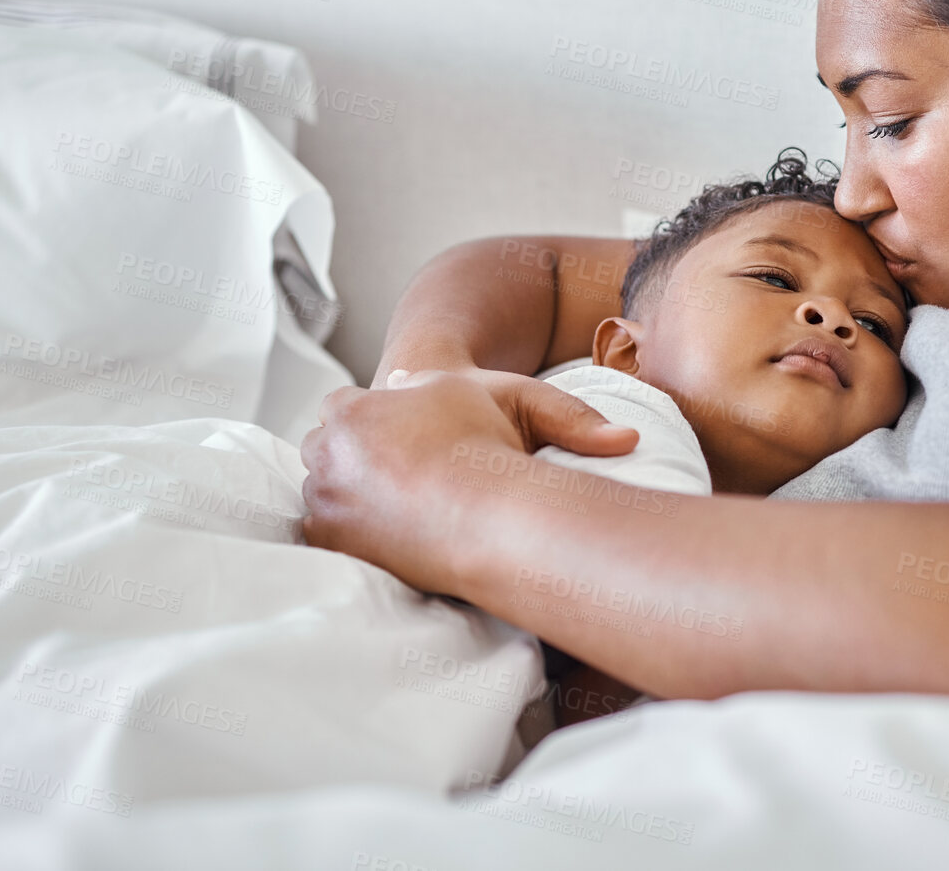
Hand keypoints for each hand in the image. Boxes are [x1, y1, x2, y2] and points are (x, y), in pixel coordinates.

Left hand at [299, 369, 637, 593]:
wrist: (479, 514)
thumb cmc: (493, 452)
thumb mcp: (522, 404)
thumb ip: (560, 411)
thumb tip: (626, 440)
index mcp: (352, 407)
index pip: (347, 409)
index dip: (381, 425)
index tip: (410, 445)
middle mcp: (325, 449)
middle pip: (330, 452)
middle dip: (360, 462)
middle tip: (406, 481)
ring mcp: (321, 499)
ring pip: (326, 493)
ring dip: (352, 499)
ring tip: (402, 513)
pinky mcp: (329, 545)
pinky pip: (328, 536)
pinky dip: (350, 537)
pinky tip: (390, 539)